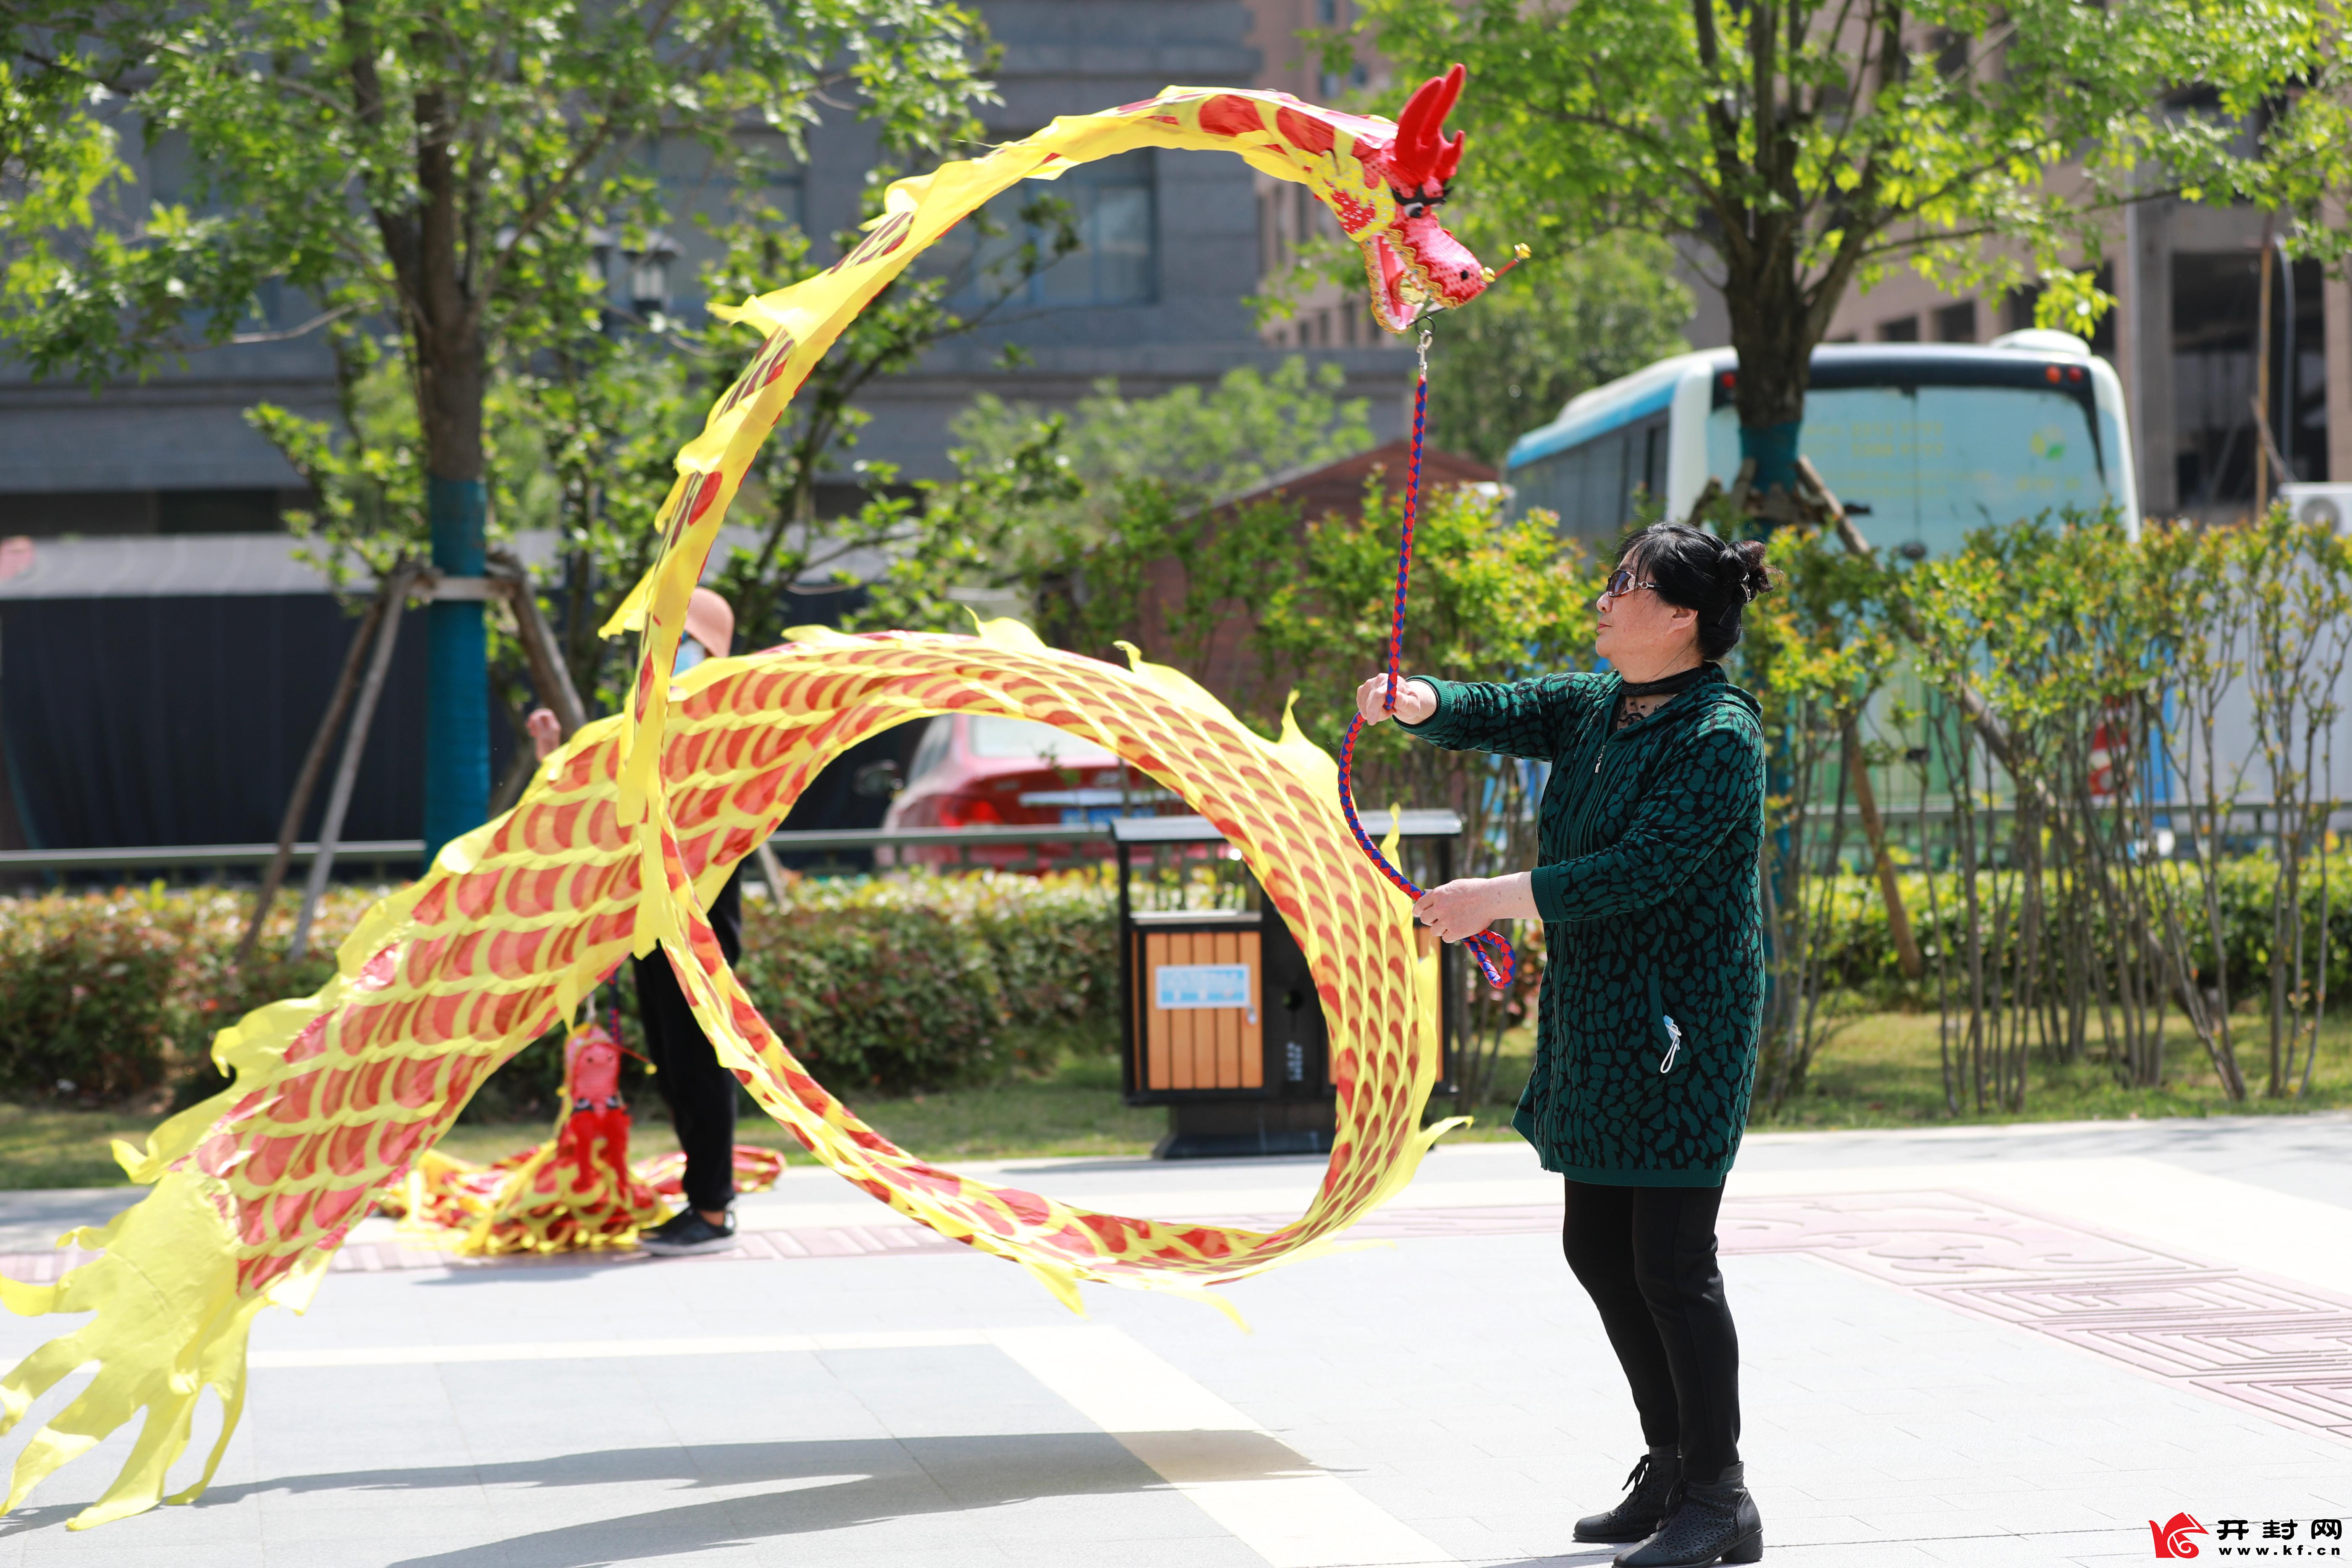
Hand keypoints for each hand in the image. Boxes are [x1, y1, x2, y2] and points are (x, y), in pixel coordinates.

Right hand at [525, 707, 562, 761]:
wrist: (550, 763)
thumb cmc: (546, 751)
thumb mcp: (541, 737)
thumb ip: (538, 725)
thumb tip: (534, 716)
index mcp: (554, 727)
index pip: (547, 712)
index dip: (537, 713)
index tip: (531, 721)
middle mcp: (554, 728)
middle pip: (543, 716)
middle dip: (534, 718)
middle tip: (529, 726)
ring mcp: (550, 732)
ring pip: (541, 721)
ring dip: (534, 724)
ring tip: (531, 732)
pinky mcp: (547, 736)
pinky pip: (540, 727)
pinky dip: (535, 729)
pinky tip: (532, 735)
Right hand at [1354, 674, 1434, 726]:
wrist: (1402, 697)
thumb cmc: (1409, 702)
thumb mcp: (1412, 704)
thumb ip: (1405, 702)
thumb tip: (1396, 696)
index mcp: (1390, 680)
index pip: (1378, 694)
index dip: (1374, 708)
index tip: (1372, 722)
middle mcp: (1377, 680)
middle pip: (1370, 703)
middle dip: (1380, 714)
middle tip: (1392, 711)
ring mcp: (1367, 685)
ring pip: (1364, 708)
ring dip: (1377, 713)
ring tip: (1388, 708)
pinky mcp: (1361, 691)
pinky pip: (1362, 709)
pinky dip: (1370, 712)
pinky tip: (1380, 707)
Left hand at [1413, 873, 1536, 942]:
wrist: (1491, 899)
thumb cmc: (1476, 890)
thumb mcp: (1455, 886)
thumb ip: (1441, 893)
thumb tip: (1427, 895)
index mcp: (1438, 894)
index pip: (1419, 905)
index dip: (1418, 911)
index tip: (1419, 914)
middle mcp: (1439, 907)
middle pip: (1425, 919)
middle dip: (1431, 921)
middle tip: (1439, 921)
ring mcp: (1446, 920)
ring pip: (1434, 931)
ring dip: (1442, 929)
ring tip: (1453, 925)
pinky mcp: (1455, 932)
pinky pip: (1446, 938)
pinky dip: (1452, 936)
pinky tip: (1460, 930)